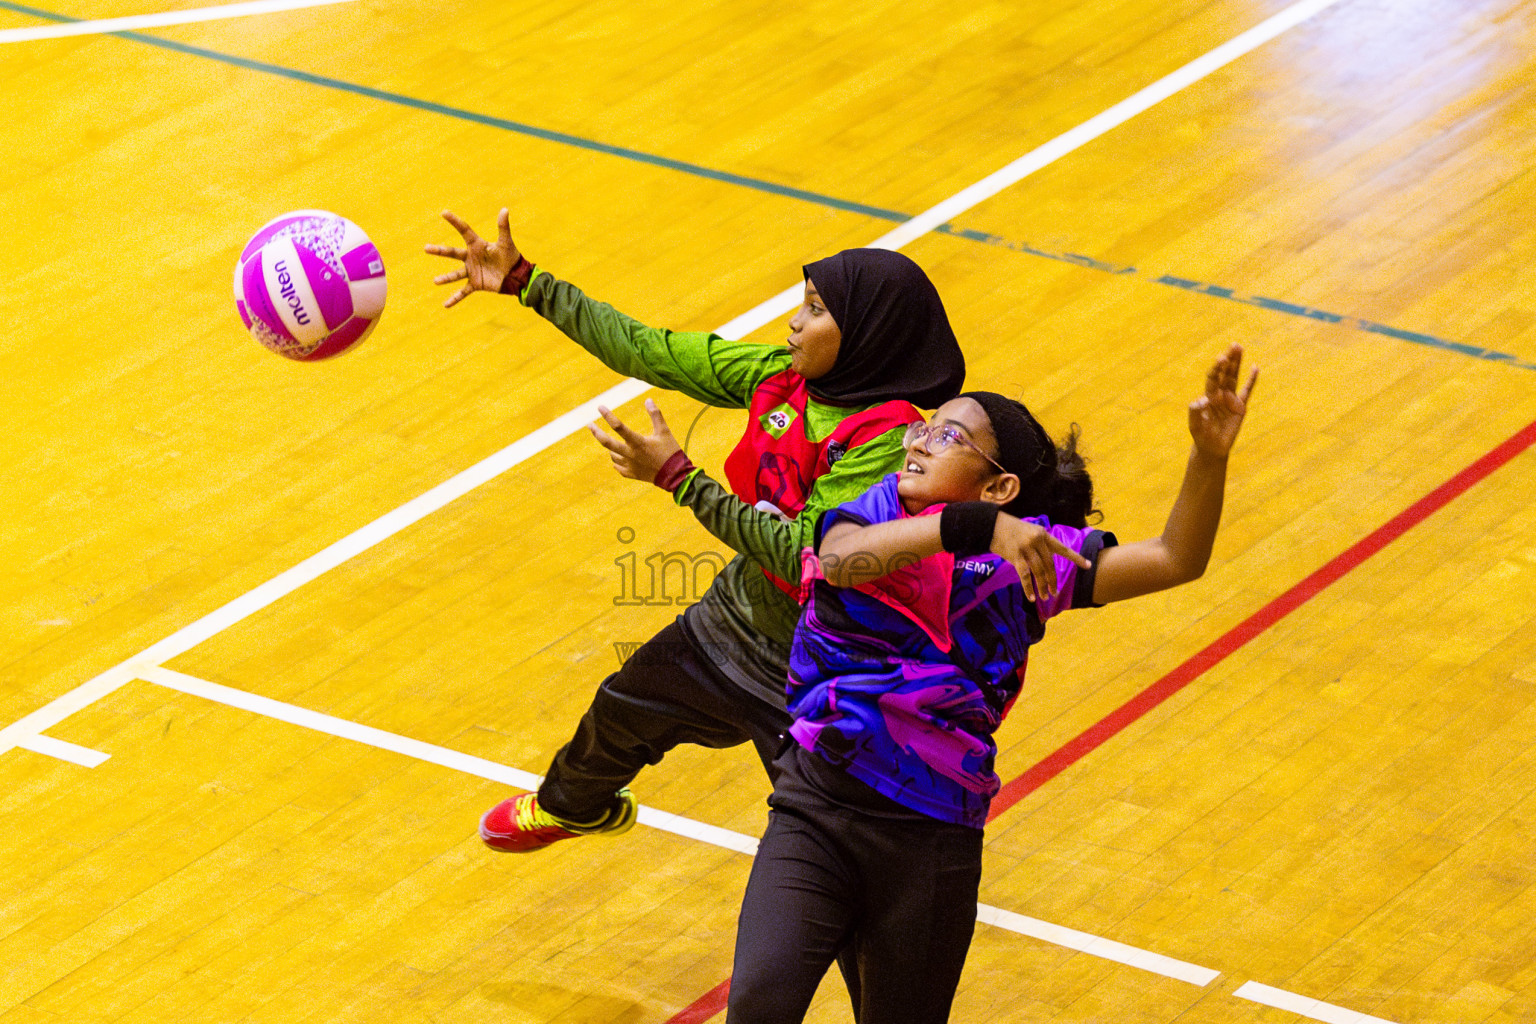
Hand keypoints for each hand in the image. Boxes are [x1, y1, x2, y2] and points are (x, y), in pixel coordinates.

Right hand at [425, 208, 520, 307]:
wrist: (516, 276)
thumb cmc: (511, 257)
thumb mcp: (506, 242)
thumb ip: (503, 227)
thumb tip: (505, 209)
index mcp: (477, 245)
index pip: (463, 231)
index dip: (455, 221)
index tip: (443, 213)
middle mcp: (471, 257)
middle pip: (452, 253)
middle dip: (439, 251)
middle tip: (425, 248)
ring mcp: (472, 271)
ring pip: (455, 274)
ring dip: (446, 278)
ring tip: (435, 281)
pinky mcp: (476, 284)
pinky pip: (463, 292)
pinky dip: (455, 298)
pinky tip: (445, 305)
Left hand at [588, 400, 683, 482]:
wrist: (676, 477)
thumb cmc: (671, 452)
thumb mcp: (664, 431)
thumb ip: (656, 415)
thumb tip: (648, 399)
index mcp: (638, 443)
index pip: (619, 426)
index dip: (608, 415)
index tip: (600, 407)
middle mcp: (631, 454)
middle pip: (607, 442)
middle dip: (596, 432)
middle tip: (589, 424)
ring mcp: (629, 466)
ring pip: (612, 454)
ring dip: (611, 447)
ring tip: (614, 442)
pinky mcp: (631, 474)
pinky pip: (618, 466)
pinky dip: (617, 460)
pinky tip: (619, 457)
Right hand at [990, 514, 1092, 602]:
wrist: (990, 525)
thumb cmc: (1009, 528)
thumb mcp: (1029, 530)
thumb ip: (1039, 543)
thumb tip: (1045, 561)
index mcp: (1043, 534)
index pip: (1063, 548)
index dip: (1076, 558)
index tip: (1088, 566)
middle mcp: (1037, 541)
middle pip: (1050, 565)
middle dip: (1053, 580)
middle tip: (1055, 592)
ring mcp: (1027, 549)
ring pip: (1039, 572)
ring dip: (1043, 587)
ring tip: (1045, 597)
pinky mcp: (1016, 557)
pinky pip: (1025, 576)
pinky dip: (1029, 588)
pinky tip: (1032, 597)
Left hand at [1189, 343, 1258, 457]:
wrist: (1212, 447)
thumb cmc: (1201, 435)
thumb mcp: (1195, 425)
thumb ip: (1195, 412)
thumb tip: (1202, 399)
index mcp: (1208, 396)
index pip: (1213, 378)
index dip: (1217, 368)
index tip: (1221, 358)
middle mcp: (1219, 394)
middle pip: (1224, 373)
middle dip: (1229, 359)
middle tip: (1234, 345)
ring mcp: (1230, 399)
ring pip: (1234, 378)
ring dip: (1237, 364)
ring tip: (1240, 348)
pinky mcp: (1240, 407)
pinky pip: (1247, 391)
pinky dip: (1252, 380)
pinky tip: (1255, 368)